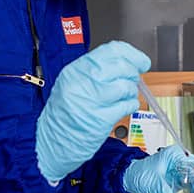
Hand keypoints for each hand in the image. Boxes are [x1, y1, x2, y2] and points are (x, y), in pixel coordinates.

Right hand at [36, 41, 150, 182]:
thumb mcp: (73, 83)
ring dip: (131, 92)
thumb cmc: (64, 114)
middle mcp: (83, 82)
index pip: (112, 50)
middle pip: (122, 66)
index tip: (141, 61)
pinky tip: (122, 108)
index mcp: (76, 69)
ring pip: (127, 86)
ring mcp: (92, 100)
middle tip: (132, 81)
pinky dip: (130, 105)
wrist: (52, 141)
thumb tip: (127, 63)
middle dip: (133, 74)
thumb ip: (97, 71)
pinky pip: (127, 105)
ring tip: (123, 97)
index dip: (132, 54)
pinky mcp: (101, 119)